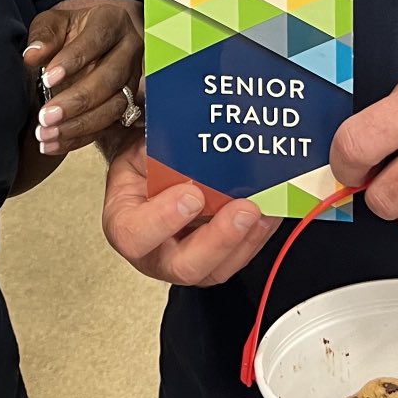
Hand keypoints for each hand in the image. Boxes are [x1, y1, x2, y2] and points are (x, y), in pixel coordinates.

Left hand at [24, 0, 144, 155]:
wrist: (93, 40)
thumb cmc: (71, 29)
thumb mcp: (54, 22)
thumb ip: (44, 36)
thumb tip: (32, 56)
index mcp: (112, 21)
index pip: (96, 40)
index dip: (73, 60)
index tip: (47, 78)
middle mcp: (130, 49)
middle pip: (110, 78)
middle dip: (77, 101)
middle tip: (46, 116)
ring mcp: (134, 78)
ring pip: (114, 106)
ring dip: (79, 125)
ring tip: (47, 134)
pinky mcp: (129, 104)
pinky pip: (109, 125)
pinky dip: (80, 138)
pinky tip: (54, 144)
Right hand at [102, 138, 280, 284]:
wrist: (151, 175)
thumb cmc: (143, 166)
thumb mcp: (138, 151)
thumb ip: (156, 149)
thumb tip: (184, 128)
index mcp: (126, 224)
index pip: (136, 235)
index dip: (164, 219)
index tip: (191, 194)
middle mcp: (155, 253)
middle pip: (185, 266)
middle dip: (220, 239)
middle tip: (243, 209)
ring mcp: (187, 260)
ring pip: (217, 269)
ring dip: (246, 240)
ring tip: (263, 210)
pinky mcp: (214, 261)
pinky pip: (238, 259)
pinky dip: (258, 236)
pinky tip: (270, 213)